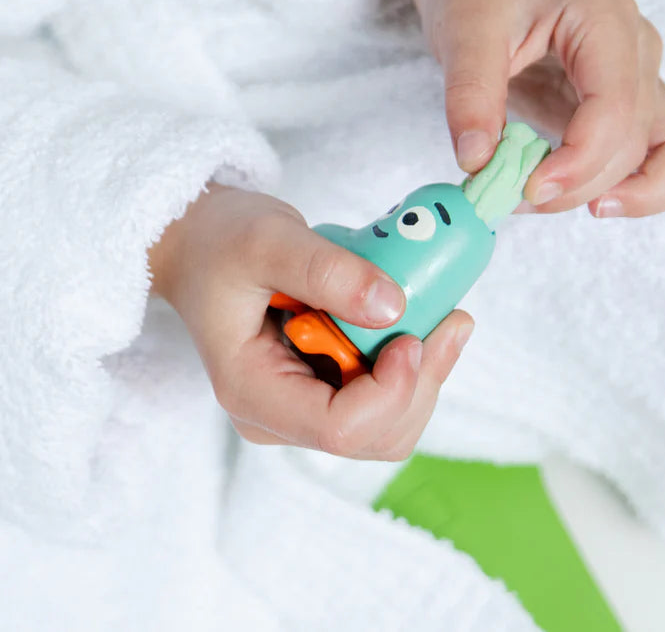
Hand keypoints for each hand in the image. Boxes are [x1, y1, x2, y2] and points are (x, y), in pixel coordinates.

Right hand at [148, 185, 473, 459]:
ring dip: (427, 375)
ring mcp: (304, 409)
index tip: (413, 335)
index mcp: (253, 392)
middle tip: (452, 318)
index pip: (339, 429)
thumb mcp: (268, 239)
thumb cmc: (222, 241)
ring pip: (390, 426)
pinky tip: (424, 323)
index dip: (391, 391)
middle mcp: (279, 418)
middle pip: (376, 436)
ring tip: (445, 317)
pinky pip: (387, 401)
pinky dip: (416, 367)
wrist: (202, 244)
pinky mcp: (327, 392)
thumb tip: (394, 308)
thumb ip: (328, 272)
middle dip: (422, 382)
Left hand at [365, 0, 664, 217]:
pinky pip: (660, 158)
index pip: (618, 109)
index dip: (579, 163)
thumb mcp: (461, 33)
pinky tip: (578, 195)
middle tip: (512, 196)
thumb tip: (478, 163)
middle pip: (637, 143)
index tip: (526, 188)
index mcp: (605, 19)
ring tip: (550, 198)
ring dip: (617, 194)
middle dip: (579, 185)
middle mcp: (639, 49)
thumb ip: (470, 97)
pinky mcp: (630, 106)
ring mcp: (642, 78)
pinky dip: (631, 189)